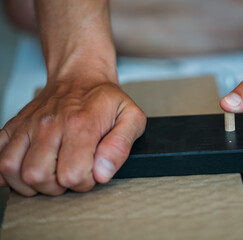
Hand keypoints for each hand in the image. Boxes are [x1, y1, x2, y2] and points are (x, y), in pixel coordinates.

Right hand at [0, 78, 145, 195]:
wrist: (80, 76)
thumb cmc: (104, 99)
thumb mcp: (130, 117)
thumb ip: (121, 146)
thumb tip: (103, 172)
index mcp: (80, 125)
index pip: (71, 174)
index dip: (83, 183)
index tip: (90, 174)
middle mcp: (50, 125)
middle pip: (37, 175)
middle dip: (56, 187)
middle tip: (69, 176)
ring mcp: (28, 125)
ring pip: (10, 169)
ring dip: (29, 183)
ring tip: (49, 175)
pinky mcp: (15, 126)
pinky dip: (5, 171)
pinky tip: (26, 169)